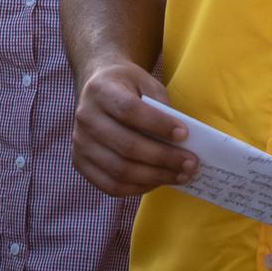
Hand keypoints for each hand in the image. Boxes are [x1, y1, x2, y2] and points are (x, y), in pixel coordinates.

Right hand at [71, 62, 194, 196]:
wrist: (95, 88)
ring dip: (156, 177)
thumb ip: (160, 105)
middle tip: (191, 163)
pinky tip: (158, 181)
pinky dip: (138, 187)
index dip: (158, 124)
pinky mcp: (81, 163)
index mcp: (100, 91)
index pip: (129, 111)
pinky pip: (111, 186)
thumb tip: (181, 140)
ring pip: (120, 170)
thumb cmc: (127, 87)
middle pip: (127, 146)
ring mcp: (80, 143)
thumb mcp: (145, 82)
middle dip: (164, 158)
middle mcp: (85, 118)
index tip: (184, 134)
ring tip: (181, 175)